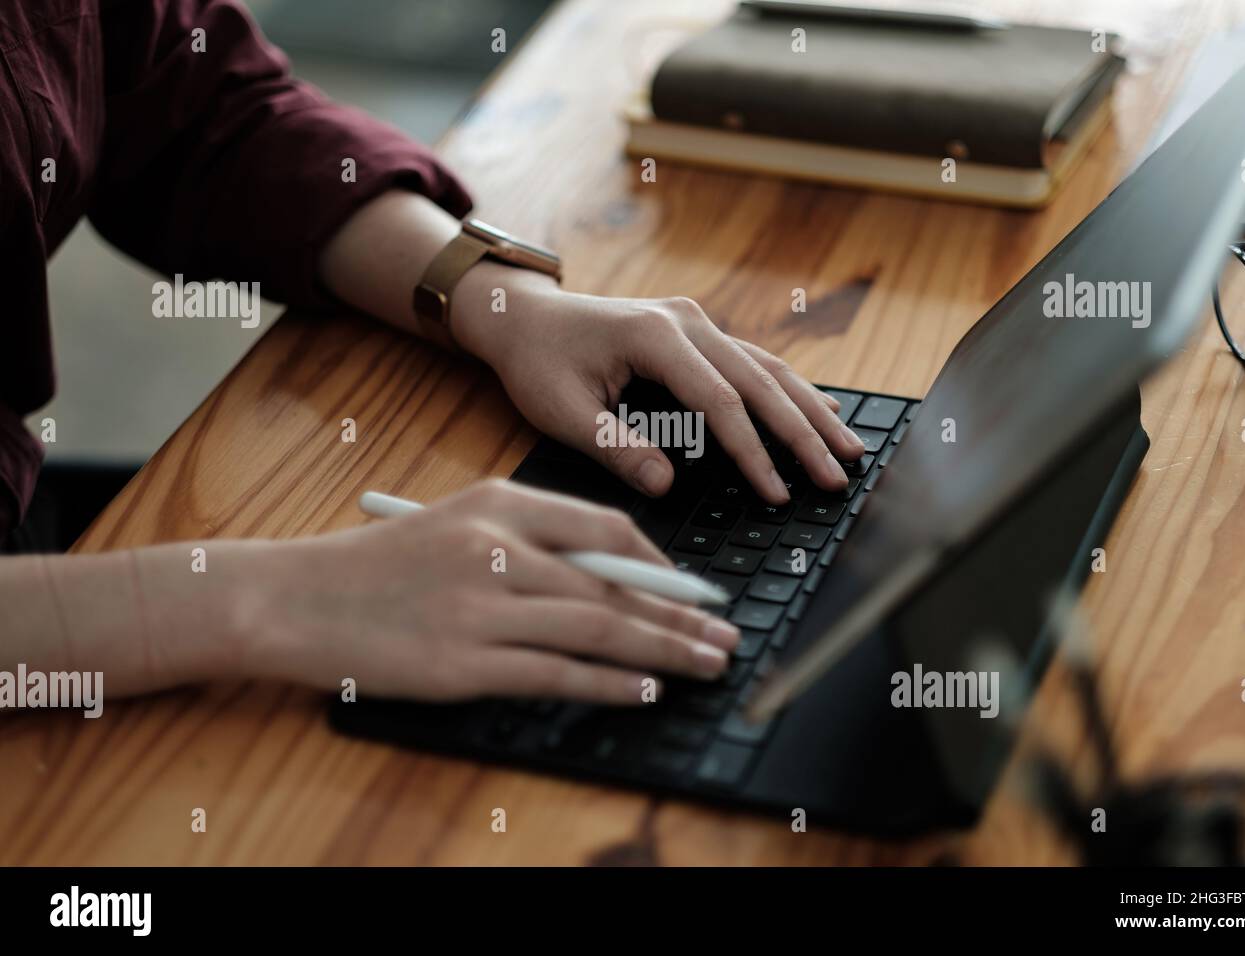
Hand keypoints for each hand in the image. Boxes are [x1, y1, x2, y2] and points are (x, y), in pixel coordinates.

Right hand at [244, 481, 739, 703]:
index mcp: (500, 503)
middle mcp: (498, 548)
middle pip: (616, 584)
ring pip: (599, 627)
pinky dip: (610, 682)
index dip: (663, 565)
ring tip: (706, 663)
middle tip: (725, 635)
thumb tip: (614, 576)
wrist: (294, 599)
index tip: (693, 591)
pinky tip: (646, 688)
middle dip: (683, 614)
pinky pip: (557, 672)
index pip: (607, 530)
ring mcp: (482, 608)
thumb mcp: (458, 522)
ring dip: (663, 649)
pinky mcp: (464, 662)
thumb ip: (533, 539)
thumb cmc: (379, 563)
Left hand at [449, 262, 865, 503]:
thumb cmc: (537, 361)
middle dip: (803, 433)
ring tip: (849, 448)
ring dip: (810, 410)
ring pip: (768, 368)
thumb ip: (614, 446)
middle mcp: (686, 322)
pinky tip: (822, 409)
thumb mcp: (561, 410)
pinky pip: (753, 363)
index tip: (776, 493)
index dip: (752, 452)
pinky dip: (790, 390)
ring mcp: (696, 323)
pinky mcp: (697, 333)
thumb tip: (666, 483)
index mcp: (655, 336)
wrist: (524, 315)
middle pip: (760, 381)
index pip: (719, 402)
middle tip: (837, 476)